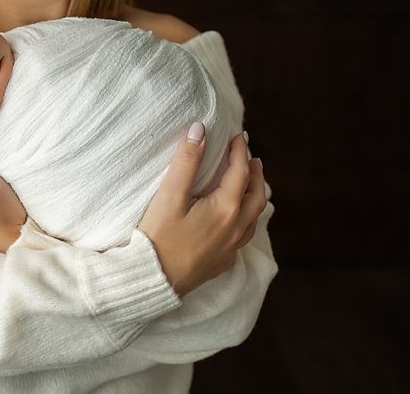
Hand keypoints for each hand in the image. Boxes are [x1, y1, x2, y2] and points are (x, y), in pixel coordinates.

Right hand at [138, 124, 266, 296]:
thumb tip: (200, 129)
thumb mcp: (170, 195)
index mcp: (226, 208)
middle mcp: (235, 228)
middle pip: (256, 195)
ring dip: (254, 196)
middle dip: (254, 174)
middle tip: (251, 157)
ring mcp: (231, 248)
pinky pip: (243, 235)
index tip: (239, 135)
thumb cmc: (158, 236)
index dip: (240, 151)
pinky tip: (234, 219)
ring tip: (248, 184)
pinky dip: (245, 218)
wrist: (154, 279)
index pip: (239, 172)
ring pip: (253, 217)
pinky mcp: (222, 261)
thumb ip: (186, 161)